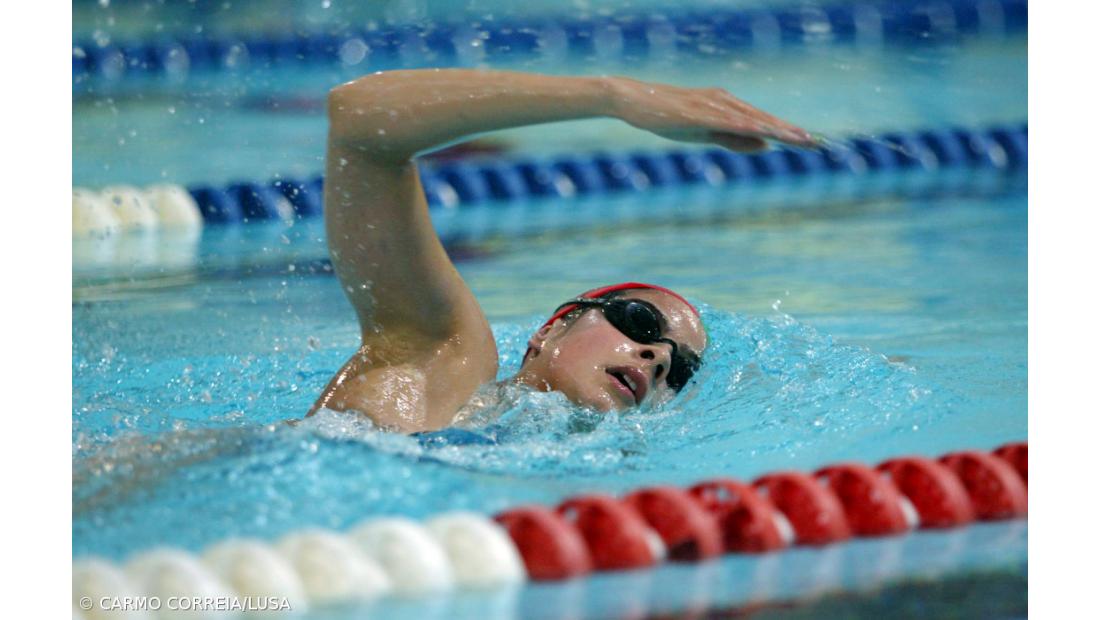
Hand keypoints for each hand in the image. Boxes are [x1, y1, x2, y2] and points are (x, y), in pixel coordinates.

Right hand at [605, 76, 814, 151]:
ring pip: (752, 119)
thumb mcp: (704, 133)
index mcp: (729, 108)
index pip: (764, 122)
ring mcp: (712, 104)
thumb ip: (734, 139)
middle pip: (765, 119)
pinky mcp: (698, 111)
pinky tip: (763, 133)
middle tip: (818, 144)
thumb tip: (766, 145)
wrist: (634, 99)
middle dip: (791, 132)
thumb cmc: (667, 116)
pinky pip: (727, 120)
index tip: (812, 144)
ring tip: (799, 140)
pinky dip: (747, 127)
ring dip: (776, 129)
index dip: (789, 133)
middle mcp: (726, 102)